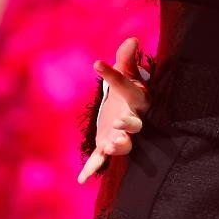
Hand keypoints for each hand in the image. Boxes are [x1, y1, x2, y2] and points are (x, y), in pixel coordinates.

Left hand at [77, 37, 148, 184]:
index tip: (97, 63)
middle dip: (128, 125)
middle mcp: (133, 120)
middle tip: (119, 122)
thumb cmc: (128, 89)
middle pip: (136, 125)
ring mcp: (121, 136)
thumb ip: (127, 59)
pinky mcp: (107, 145)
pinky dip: (91, 169)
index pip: (129, 87)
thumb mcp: (127, 73)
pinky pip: (101, 159)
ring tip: (110, 146)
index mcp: (138, 99)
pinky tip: (80, 179)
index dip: (114, 76)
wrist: (127, 109)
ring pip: (124, 145)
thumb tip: (132, 40)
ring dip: (118, 146)